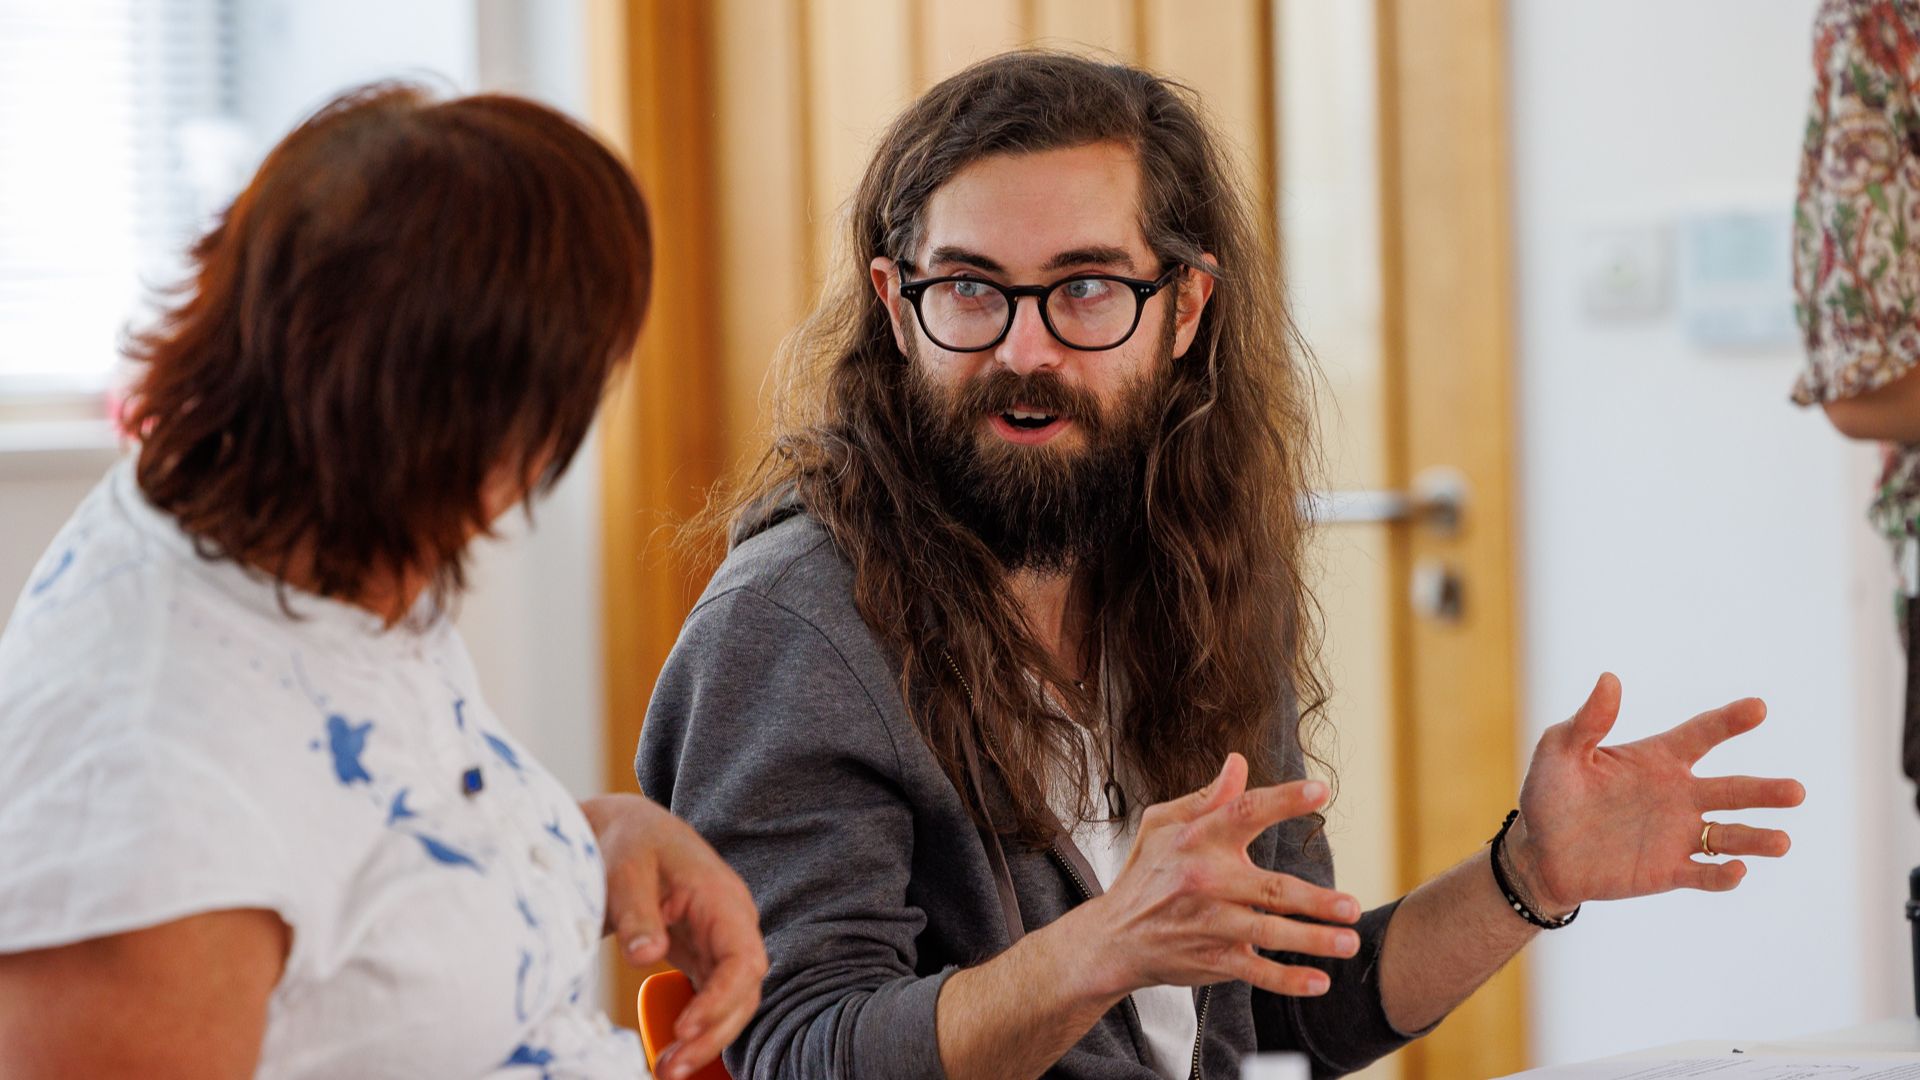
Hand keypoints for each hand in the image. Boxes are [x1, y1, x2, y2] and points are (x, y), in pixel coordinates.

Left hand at [582, 794, 767, 1079]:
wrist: (625, 831)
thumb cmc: (629, 844)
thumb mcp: (626, 870)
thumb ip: (637, 912)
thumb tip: (647, 956)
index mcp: (722, 899)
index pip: (744, 959)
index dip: (722, 999)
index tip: (685, 1029)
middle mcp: (731, 924)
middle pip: (743, 990)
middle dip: (714, 1034)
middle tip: (672, 1068)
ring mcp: (720, 942)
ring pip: (731, 1001)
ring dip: (707, 1039)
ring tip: (668, 1070)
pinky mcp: (702, 956)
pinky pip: (712, 998)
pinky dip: (698, 1028)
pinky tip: (674, 1054)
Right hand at [1077, 753, 1362, 1000]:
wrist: (1114, 938)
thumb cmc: (1146, 873)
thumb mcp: (1161, 824)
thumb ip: (1207, 797)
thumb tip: (1239, 763)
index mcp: (1199, 840)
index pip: (1245, 813)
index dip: (1283, 801)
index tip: (1320, 792)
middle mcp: (1207, 881)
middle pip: (1270, 888)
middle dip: (1315, 900)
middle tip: (1351, 906)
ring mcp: (1212, 924)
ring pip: (1269, 933)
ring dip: (1313, 940)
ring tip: (1349, 942)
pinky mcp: (1214, 958)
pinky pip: (1256, 973)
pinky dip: (1288, 980)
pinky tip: (1320, 982)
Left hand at [1508, 673, 1806, 913]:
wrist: (1539, 853)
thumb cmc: (1550, 796)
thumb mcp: (1559, 753)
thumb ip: (1587, 721)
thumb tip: (1609, 679)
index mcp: (1657, 760)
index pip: (1701, 734)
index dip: (1729, 721)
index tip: (1759, 708)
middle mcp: (1677, 796)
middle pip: (1732, 789)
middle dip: (1765, 791)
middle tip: (1797, 791)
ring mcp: (1676, 834)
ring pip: (1729, 835)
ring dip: (1757, 838)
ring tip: (1782, 841)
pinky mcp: (1667, 871)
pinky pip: (1702, 874)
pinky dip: (1721, 875)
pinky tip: (1735, 871)